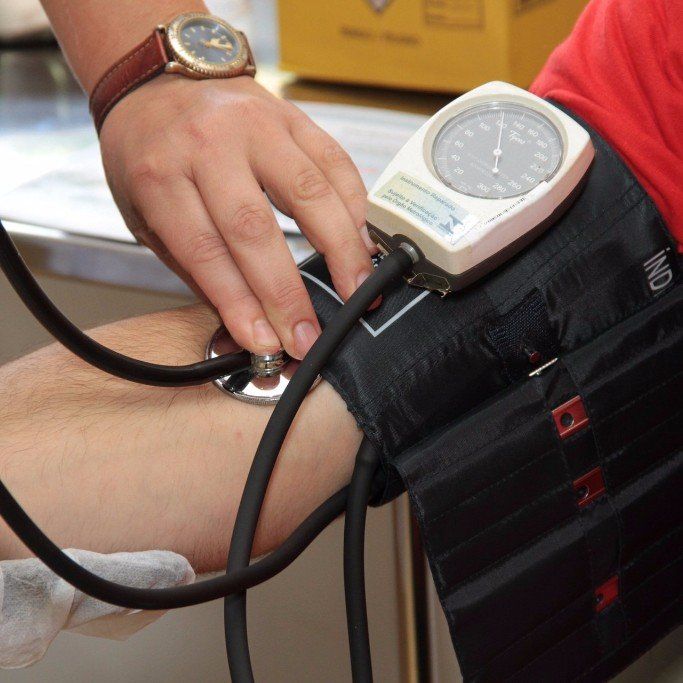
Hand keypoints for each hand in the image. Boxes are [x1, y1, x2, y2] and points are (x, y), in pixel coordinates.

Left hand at [99, 75, 375, 358]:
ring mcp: (256, 126)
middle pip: (256, 229)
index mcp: (161, 176)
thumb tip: (244, 320)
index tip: (265, 342)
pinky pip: (335, 161)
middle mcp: (210, 146)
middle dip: (287, 293)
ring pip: (309, 192)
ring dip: (341, 250)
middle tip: (308, 335)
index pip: (206, 252)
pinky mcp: (292, 117)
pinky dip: (355, 205)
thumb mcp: (143, 213)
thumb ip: (192, 265)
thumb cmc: (149, 152)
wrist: (158, 81)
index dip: (240, 304)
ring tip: (358, 292)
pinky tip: (361, 240)